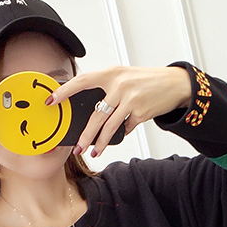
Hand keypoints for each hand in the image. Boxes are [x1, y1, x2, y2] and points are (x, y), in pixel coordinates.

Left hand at [47, 66, 191, 157]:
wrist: (174, 83)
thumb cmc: (146, 80)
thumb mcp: (123, 76)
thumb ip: (106, 88)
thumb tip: (89, 107)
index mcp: (111, 73)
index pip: (82, 81)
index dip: (65, 92)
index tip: (51, 101)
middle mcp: (119, 86)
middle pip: (96, 116)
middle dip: (85, 135)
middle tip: (77, 147)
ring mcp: (131, 100)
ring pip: (110, 127)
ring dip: (101, 143)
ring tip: (94, 152)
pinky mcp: (141, 113)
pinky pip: (126, 128)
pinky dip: (123, 131)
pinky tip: (123, 131)